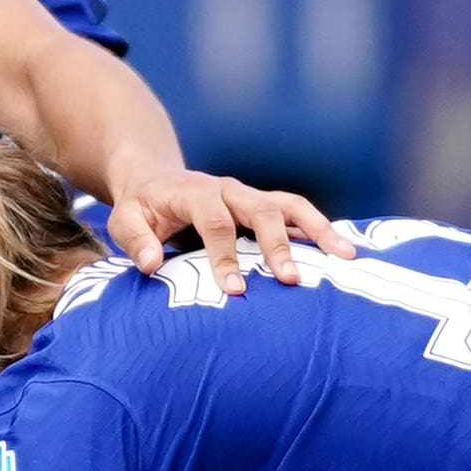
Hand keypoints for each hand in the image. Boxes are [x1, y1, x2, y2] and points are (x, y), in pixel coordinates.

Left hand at [102, 163, 349, 290]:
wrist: (154, 179)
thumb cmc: (140, 206)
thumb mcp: (124, 219)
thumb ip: (135, 239)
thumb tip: (151, 264)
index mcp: (195, 193)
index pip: (214, 222)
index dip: (224, 256)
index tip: (235, 290)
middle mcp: (229, 190)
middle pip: (261, 211)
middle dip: (277, 245)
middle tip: (290, 280)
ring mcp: (250, 197)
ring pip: (290, 206)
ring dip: (319, 229)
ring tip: (346, 256)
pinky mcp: (263, 206)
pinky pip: (297, 213)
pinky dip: (321, 229)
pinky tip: (344, 251)